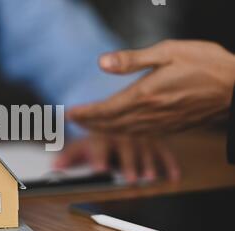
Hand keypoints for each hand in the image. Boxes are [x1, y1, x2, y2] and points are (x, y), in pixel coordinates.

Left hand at [54, 133, 180, 183]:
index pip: (100, 144)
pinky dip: (170, 163)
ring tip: (149, 177)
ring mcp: (141, 137)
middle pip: (125, 149)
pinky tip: (173, 177)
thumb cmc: (99, 132)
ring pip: (146, 150)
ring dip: (148, 164)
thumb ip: (70, 155)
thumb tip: (53, 167)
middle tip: (129, 179)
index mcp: (103, 133)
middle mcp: (123, 134)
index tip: (99, 170)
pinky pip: (165, 151)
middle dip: (127, 164)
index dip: (99, 157)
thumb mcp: (84, 142)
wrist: (121, 109)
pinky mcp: (156, 141)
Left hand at [67, 40, 234, 134]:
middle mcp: (150, 114)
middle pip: (110, 123)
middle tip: (72, 123)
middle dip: (88, 123)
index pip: (105, 109)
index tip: (69, 114)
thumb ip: (132, 60)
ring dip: (102, 130)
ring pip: (122, 132)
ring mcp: (160, 124)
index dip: (85, 113)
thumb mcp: (168, 51)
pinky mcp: (170, 128)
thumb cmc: (205, 64)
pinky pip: (139, 136)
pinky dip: (122, 135)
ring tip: (87, 127)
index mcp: (145, 94)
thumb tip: (102, 62)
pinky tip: (116, 131)